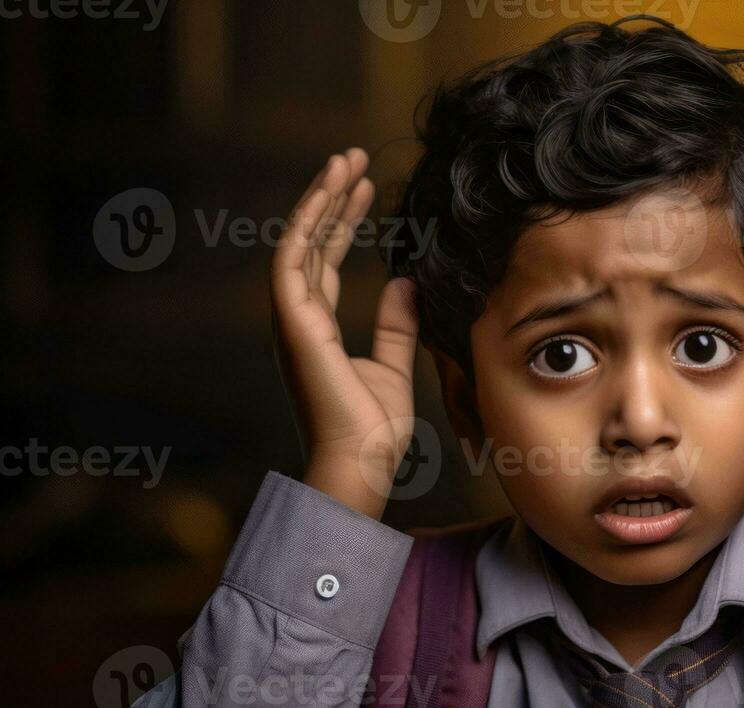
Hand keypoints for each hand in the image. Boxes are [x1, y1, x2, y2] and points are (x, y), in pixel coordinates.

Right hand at [270, 149, 420, 519]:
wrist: (362, 466)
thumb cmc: (374, 431)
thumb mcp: (394, 366)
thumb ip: (395, 324)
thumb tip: (403, 282)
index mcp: (318, 328)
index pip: (326, 261)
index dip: (343, 222)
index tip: (369, 188)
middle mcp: (299, 319)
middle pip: (310, 244)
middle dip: (330, 198)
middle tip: (353, 157)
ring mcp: (292, 321)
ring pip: (299, 242)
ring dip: (319, 198)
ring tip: (344, 160)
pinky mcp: (294, 324)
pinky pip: (294, 260)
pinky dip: (307, 223)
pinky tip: (327, 192)